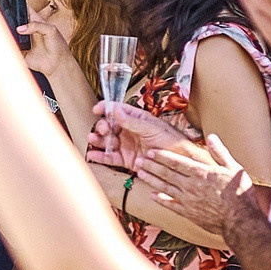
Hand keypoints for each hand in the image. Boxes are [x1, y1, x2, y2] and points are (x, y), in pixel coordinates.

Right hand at [85, 101, 199, 171]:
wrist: (177, 161)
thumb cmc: (170, 141)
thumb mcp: (151, 128)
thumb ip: (132, 121)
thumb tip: (116, 110)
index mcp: (137, 119)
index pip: (118, 110)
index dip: (106, 108)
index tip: (97, 109)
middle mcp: (129, 131)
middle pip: (109, 126)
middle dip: (102, 126)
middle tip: (103, 129)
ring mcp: (126, 145)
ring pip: (107, 141)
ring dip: (98, 140)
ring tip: (93, 139)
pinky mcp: (126, 159)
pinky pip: (110, 157)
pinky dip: (100, 156)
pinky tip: (93, 154)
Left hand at [133, 134, 253, 232]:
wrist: (240, 221)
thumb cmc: (240, 193)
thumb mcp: (234, 168)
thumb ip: (220, 152)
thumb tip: (211, 136)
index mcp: (201, 172)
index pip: (176, 162)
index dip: (162, 156)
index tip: (151, 151)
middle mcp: (191, 185)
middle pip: (166, 173)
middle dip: (151, 166)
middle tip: (139, 160)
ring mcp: (187, 200)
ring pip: (165, 188)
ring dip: (151, 180)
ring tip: (140, 173)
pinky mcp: (188, 213)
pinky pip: (170, 205)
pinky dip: (160, 200)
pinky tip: (152, 196)